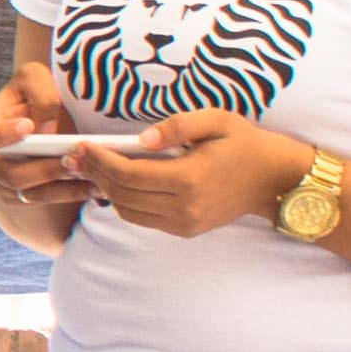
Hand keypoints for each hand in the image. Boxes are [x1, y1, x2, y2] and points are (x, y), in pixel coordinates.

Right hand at [0, 54, 92, 200]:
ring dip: (63, 187)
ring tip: (94, 177)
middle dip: (43, 168)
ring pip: (30, 194)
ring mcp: (4, 183)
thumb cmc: (36, 92)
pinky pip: (46, 201)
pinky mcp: (25, 196)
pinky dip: (71, 194)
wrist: (47, 114)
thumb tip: (46, 129)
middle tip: (71, 158)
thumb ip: (40, 96)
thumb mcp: (36, 79)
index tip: (27, 126)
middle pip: (9, 174)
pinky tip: (96, 187)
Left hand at [79, 110, 312, 240]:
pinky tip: (118, 182)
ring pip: (128, 211)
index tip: (80, 147)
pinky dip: (125, 202)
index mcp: (189, 179)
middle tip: (75, 157)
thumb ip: (177, 125)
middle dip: (95, 174)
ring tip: (92, 168)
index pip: (128, 174)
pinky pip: (143, 219)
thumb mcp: (217, 120)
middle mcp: (184, 207)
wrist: (275, 180)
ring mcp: (185, 223)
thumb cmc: (245, 143)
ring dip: (106, 190)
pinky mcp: (186, 230)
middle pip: (121, 194)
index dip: (99, 161)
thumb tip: (140, 139)